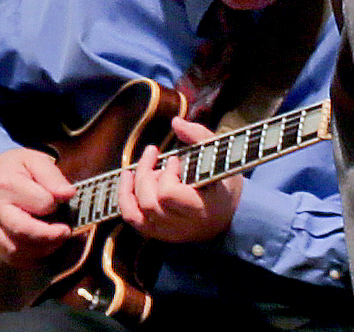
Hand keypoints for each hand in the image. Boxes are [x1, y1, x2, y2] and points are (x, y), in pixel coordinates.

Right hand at [0, 147, 75, 265]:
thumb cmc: (15, 168)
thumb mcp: (34, 160)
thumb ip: (52, 175)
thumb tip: (68, 194)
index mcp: (6, 184)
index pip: (41, 202)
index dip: (55, 203)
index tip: (59, 200)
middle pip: (23, 230)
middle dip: (50, 235)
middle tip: (66, 231)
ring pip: (16, 249)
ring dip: (43, 249)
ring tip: (55, 238)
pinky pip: (11, 258)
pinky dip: (30, 258)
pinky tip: (41, 247)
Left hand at [118, 116, 239, 244]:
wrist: (229, 213)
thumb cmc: (223, 183)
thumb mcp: (219, 158)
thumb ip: (200, 137)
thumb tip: (176, 122)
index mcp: (203, 209)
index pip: (169, 195)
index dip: (167, 174)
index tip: (176, 160)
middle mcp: (184, 227)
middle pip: (149, 202)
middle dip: (147, 174)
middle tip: (157, 157)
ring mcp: (169, 233)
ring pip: (138, 211)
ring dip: (136, 183)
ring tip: (146, 166)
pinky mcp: (158, 232)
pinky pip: (131, 218)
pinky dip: (124, 197)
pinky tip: (128, 176)